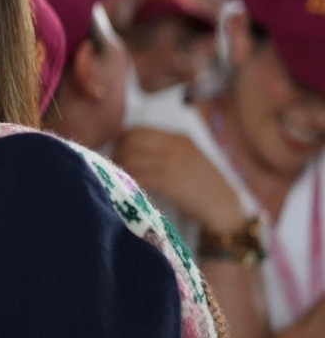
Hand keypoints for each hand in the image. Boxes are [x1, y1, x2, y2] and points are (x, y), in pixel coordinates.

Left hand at [113, 128, 246, 231]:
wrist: (225, 208)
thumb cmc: (204, 186)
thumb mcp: (187, 159)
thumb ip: (164, 151)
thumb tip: (129, 151)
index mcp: (179, 138)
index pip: (139, 130)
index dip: (122, 141)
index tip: (116, 153)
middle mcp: (175, 146)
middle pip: (131, 141)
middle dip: (117, 153)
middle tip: (112, 167)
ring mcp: (173, 163)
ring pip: (131, 158)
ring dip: (119, 169)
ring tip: (116, 179)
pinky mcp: (170, 181)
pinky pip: (138, 176)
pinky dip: (127, 181)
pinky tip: (126, 188)